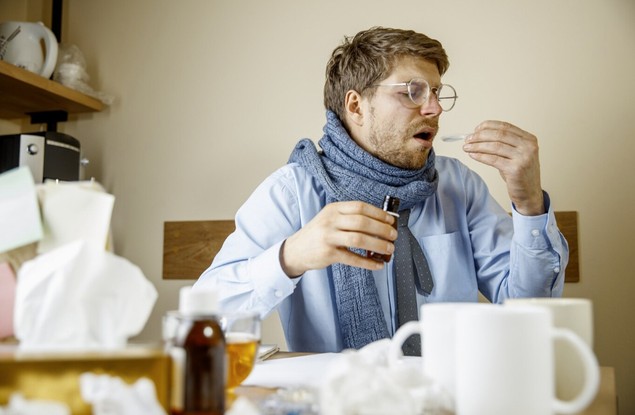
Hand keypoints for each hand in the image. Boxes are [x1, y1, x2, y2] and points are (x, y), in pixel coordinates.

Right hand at [280, 201, 397, 276]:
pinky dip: (368, 262)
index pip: (360, 207)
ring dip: (378, 245)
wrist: (295, 250)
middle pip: (362, 222)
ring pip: (359, 239)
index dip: (378, 213)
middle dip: (382, 229)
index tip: (390, 220)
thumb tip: (379, 223)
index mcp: (333, 209)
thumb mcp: (330, 219)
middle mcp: (330, 221)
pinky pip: (353, 258)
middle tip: (393, 236)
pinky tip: (377, 265)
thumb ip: (349, 218)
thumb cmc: (318, 234)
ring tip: (389, 249)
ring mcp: (328, 237)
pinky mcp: (328, 254)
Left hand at [462, 120, 544, 215]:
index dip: (488, 126)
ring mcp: (523, 157)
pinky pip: (493, 159)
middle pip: (499, 134)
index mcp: (529, 139)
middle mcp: (528, 146)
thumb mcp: (516, 154)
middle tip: (468, 139)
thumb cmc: (520, 173)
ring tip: (467, 147)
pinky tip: (473, 155)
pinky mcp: (515, 169)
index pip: (505, 126)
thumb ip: (504, 143)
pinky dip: (480, 156)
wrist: (529, 193)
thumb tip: (479, 135)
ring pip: (494, 146)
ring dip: (477, 146)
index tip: (476, 129)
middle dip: (480, 136)